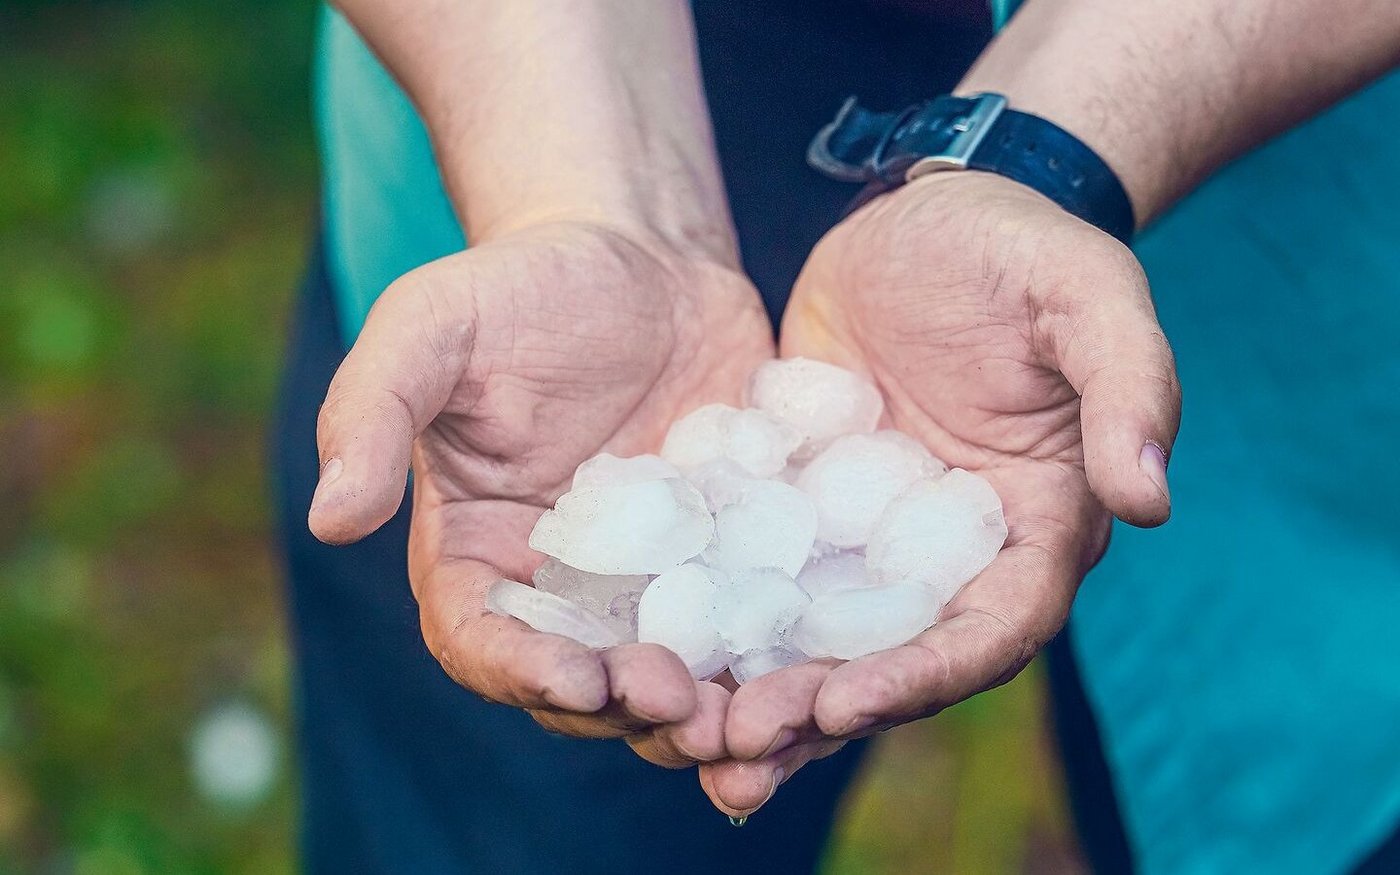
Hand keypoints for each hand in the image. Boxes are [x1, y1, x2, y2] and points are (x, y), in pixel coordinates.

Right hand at [307, 219, 772, 766]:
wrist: (642, 256)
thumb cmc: (520, 285)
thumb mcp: (432, 326)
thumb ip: (371, 412)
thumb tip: (327, 520)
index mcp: (478, 553)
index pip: (482, 640)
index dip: (521, 671)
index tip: (575, 677)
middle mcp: (562, 586)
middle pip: (585, 681)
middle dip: (628, 708)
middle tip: (683, 706)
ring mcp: (651, 581)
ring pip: (671, 673)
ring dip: (706, 707)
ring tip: (751, 713)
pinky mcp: (726, 560)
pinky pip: (748, 622)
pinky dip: (773, 654)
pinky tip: (813, 660)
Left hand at [700, 172, 1180, 815]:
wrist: (929, 213)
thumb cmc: (1022, 249)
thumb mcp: (1085, 297)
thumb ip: (1128, 388)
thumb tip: (1149, 500)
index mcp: (1033, 525)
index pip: (991, 627)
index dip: (926, 676)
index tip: (844, 704)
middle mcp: (951, 552)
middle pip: (894, 656)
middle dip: (823, 709)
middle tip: (739, 749)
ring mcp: (871, 533)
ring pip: (820, 633)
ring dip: (762, 690)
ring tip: (690, 733)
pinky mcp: (805, 502)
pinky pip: (760, 568)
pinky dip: (716, 613)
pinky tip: (650, 644)